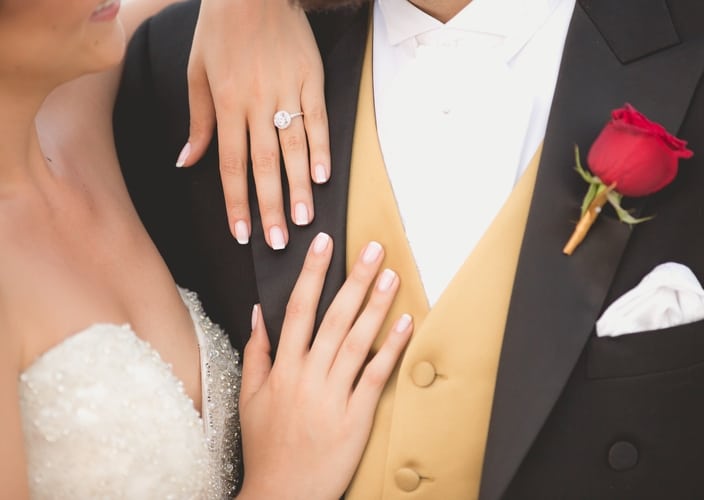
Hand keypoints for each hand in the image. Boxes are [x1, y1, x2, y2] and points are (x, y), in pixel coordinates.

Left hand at [180, 0, 328, 248]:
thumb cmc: (218, 30)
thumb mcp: (195, 72)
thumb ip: (197, 122)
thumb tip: (186, 162)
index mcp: (226, 104)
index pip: (230, 166)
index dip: (236, 203)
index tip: (242, 235)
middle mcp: (256, 104)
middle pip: (264, 165)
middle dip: (269, 208)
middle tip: (278, 242)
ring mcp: (286, 91)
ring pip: (294, 148)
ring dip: (298, 187)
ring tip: (303, 219)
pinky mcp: (311, 78)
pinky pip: (317, 119)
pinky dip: (321, 149)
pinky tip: (324, 177)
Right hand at [238, 234, 412, 499]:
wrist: (282, 494)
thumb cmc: (266, 447)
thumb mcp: (248, 398)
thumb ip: (255, 353)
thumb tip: (258, 314)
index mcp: (283, 369)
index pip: (298, 310)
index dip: (312, 274)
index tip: (325, 245)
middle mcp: (308, 376)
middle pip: (334, 317)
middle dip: (354, 279)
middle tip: (373, 249)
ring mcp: (334, 395)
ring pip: (357, 341)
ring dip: (376, 305)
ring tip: (391, 276)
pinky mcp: (357, 416)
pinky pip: (376, 375)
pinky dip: (391, 348)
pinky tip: (405, 323)